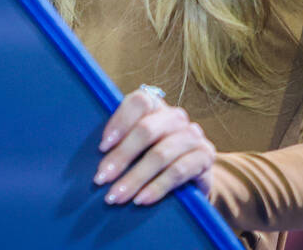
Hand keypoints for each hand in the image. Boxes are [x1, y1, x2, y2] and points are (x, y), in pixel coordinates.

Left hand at [93, 87, 215, 205]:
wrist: (193, 178)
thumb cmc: (154, 158)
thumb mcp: (139, 146)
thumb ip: (122, 141)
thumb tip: (97, 157)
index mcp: (157, 107)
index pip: (139, 101)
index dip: (120, 121)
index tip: (102, 146)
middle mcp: (176, 117)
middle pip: (146, 130)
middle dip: (121, 156)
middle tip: (101, 178)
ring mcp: (193, 136)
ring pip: (160, 154)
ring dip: (135, 177)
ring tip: (116, 195)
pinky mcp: (205, 157)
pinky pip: (178, 172)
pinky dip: (156, 187)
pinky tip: (141, 199)